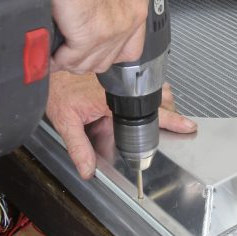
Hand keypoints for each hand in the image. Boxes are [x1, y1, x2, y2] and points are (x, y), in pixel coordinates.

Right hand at [37, 0, 149, 74]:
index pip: (132, 46)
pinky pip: (71, 59)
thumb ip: (101, 4)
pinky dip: (57, 59)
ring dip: (70, 61)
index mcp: (136, 4)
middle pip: (109, 59)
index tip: (94, 52)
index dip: (109, 53)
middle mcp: (130, 19)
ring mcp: (112, 31)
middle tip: (69, 53)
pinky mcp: (90, 36)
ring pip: (90, 63)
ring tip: (57, 54)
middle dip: (86, 60)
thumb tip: (83, 18)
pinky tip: (50, 53)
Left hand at [45, 73, 195, 178]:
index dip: (170, 120)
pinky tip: (146, 92)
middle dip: (169, 106)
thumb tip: (88, 169)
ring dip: (160, 94)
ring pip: (151, 85)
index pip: (147, 112)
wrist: (50, 66)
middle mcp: (118, 87)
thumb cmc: (56, 90)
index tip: (186, 125)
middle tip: (178, 117)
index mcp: (110, 101)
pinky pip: (140, 77)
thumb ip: (78, 147)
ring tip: (166, 105)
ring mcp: (120, 77)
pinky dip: (149, 86)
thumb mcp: (64, 122)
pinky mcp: (117, 71)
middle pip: (156, 95)